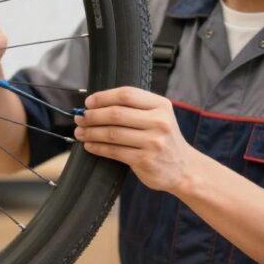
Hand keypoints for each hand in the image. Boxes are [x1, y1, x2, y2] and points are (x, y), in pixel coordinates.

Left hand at [73, 86, 201, 193]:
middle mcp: (159, 122)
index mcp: (161, 105)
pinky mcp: (145, 160)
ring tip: (80, 131)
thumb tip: (95, 105)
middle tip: (80, 118)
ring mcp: (153, 142)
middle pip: (116, 114)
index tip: (88, 102)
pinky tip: (89, 145)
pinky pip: (114, 151)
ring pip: (112, 133)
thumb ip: (134, 108)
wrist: (184, 169)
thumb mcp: (158, 117)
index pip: (127, 94)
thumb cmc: (164, 139)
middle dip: (93, 116)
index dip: (103, 97)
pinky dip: (97, 147)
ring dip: (91, 132)